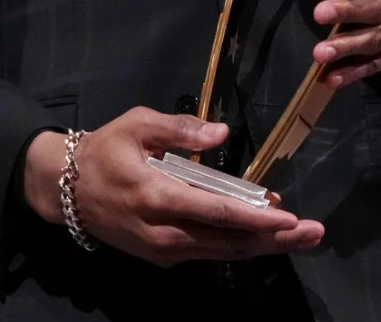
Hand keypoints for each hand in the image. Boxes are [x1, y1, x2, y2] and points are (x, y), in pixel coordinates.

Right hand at [22, 108, 324, 264]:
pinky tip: (263, 235)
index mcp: (158, 197)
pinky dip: (238, 244)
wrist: (65, 191)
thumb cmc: (105, 150)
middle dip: (276, 240)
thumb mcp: (137, 125)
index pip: (217, 212)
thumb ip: (179, 128)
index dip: (257, 218)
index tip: (290, 217)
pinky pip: (208, 252)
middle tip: (314, 233)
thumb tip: (221, 133)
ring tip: (300, 237)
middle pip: (229, 242)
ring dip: (263, 246)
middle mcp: (164, 233)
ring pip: (222, 252)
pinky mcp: (162, 256)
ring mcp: (163, 250)